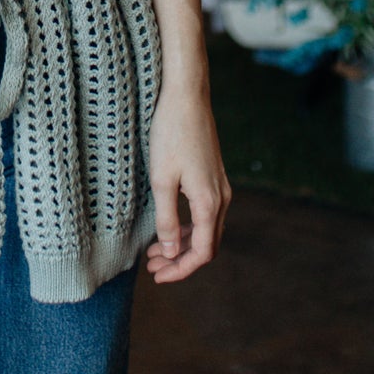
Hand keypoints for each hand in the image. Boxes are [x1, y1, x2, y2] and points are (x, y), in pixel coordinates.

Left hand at [144, 81, 231, 284]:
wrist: (187, 96)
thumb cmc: (171, 133)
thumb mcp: (161, 178)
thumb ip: (166, 219)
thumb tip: (171, 252)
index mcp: (209, 202)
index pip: (202, 252)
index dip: (181, 270)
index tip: (158, 277)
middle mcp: (221, 198)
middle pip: (207, 245)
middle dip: (180, 261)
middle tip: (152, 268)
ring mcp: (220, 187)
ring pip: (207, 230)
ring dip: (183, 245)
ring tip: (155, 253)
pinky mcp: (214, 177)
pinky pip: (205, 214)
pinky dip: (188, 228)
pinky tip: (168, 228)